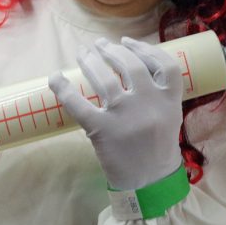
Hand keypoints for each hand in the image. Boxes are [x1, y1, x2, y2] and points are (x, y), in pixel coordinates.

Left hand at [48, 38, 182, 190]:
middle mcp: (148, 104)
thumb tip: (134, 62)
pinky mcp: (102, 130)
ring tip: (83, 54)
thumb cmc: (157, 148)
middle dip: (111, 51)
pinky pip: (78, 103)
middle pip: (129, 65)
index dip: (145, 48)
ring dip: (90, 61)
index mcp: (169, 100)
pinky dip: (63, 88)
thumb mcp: (169, 116)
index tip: (127, 42)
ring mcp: (124, 116)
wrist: (149, 183)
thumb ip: (158, 92)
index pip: (164, 64)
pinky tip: (56, 77)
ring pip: (103, 78)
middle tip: (98, 45)